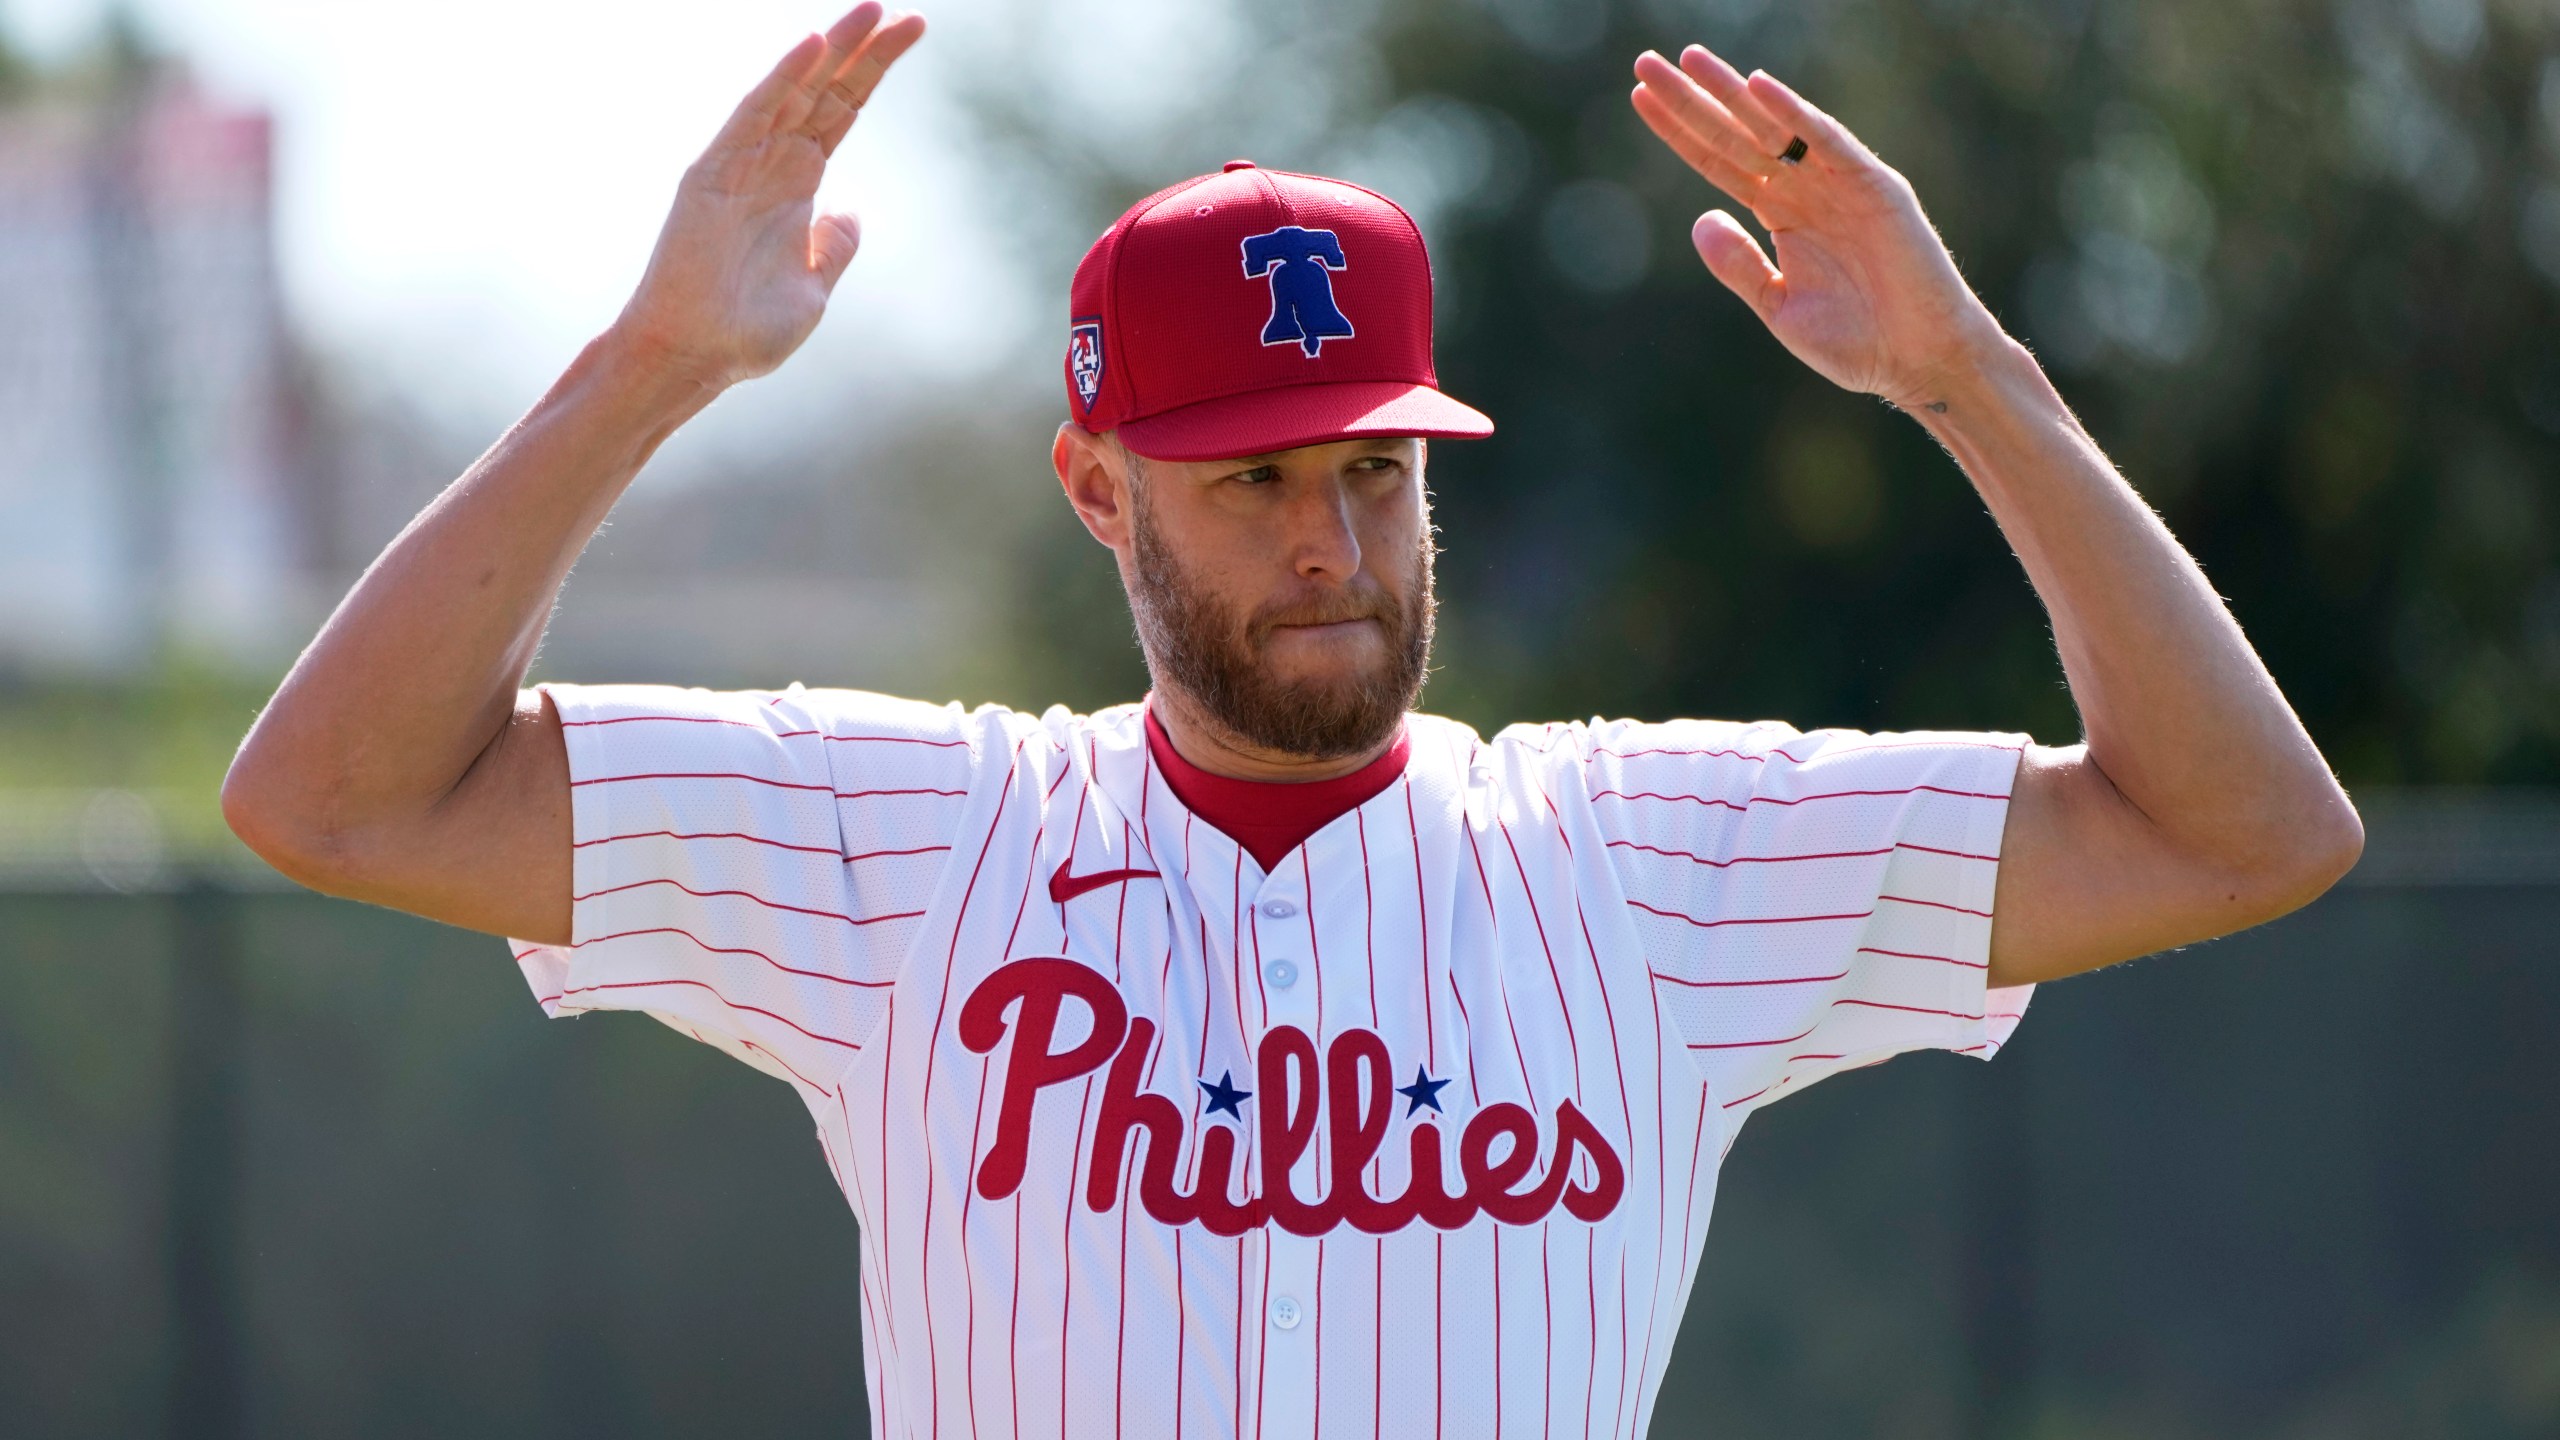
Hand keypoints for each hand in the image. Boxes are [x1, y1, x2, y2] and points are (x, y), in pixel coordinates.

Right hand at [614, 4, 925, 387]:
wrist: (695, 358)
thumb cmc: (746, 332)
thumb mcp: (812, 288)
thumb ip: (833, 247)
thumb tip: (850, 212)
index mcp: (798, 184)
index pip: (843, 110)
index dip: (873, 72)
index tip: (912, 31)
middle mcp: (772, 162)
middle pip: (825, 91)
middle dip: (864, 51)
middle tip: (905, 13)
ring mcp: (742, 162)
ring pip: (794, 91)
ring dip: (831, 49)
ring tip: (871, 10)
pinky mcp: (713, 172)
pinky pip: (753, 115)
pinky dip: (782, 79)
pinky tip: (813, 46)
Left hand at [1631, 46, 2004, 407]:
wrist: (1919, 362)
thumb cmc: (1857, 341)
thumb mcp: (1779, 306)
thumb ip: (1740, 266)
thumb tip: (1699, 221)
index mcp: (1782, 214)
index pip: (1720, 161)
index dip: (1681, 131)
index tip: (1639, 99)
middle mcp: (1806, 189)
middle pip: (1737, 135)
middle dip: (1692, 100)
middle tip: (1645, 64)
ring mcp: (1840, 183)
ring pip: (1775, 128)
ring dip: (1732, 93)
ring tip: (1688, 61)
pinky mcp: (1874, 186)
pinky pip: (1828, 142)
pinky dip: (1795, 114)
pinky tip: (1757, 88)